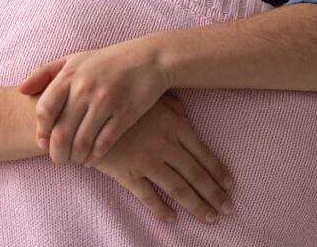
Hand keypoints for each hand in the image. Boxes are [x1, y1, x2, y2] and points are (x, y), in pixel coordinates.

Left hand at [18, 38, 169, 165]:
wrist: (149, 60)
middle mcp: (85, 89)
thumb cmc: (107, 61)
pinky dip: (94, 156)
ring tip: (74, 160)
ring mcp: (106, 102)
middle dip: (56, 153)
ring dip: (75, 157)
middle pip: (61, 133)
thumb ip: (46, 73)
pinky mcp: (125, 114)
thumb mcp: (75, 59)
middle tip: (58, 160)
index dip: (40, 132)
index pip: (44, 111)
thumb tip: (20, 90)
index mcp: (70, 75)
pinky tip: (91, 159)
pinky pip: (104, 144)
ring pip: (81, 142)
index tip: (42, 143)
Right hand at [92, 94, 233, 222]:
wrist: (86, 112)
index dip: (219, 171)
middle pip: (196, 175)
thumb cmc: (121, 100)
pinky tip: (172, 218)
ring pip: (178, 189)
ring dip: (197, 205)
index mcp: (175, 125)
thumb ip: (172, 107)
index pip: (204, 154)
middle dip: (215, 194)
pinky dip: (161, 209)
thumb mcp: (151, 98)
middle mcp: (166, 145)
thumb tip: (186, 114)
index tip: (231, 185)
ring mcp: (147, 161)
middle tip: (228, 209)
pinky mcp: (127, 174)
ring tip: (210, 218)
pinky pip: (148, 196)